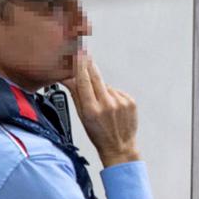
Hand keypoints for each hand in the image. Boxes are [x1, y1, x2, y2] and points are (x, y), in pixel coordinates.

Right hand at [60, 52, 138, 167]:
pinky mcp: (130, 101)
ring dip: (102, 89)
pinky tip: (112, 107)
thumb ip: (76, 95)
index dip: (79, 65)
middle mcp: (107, 104)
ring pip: (106, 86)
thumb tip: (68, 77)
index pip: (83, 81)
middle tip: (84, 52)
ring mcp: (120, 102)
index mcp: (92, 109)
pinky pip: (117, 91)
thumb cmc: (98, 134)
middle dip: (89, 64)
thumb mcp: (82, 117)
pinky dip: (113, 95)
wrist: (119, 147)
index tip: (76, 53)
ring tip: (102, 104)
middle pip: (95, 76)